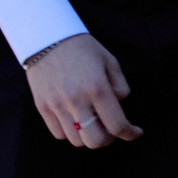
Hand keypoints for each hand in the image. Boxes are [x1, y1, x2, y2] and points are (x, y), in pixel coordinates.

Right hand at [25, 33, 140, 147]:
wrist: (44, 36)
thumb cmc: (81, 48)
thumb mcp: (109, 61)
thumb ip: (121, 86)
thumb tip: (119, 105)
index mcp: (97, 88)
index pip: (118, 126)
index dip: (131, 134)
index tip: (135, 132)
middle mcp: (76, 100)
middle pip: (96, 141)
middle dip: (108, 138)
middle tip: (110, 127)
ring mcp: (56, 105)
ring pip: (77, 141)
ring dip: (88, 135)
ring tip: (91, 121)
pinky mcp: (42, 106)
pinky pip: (58, 133)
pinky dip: (70, 132)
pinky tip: (74, 119)